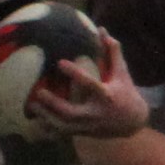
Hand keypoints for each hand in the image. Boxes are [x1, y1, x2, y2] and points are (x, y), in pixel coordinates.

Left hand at [24, 36, 150, 139]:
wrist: (133, 122)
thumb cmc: (125, 92)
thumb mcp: (122, 72)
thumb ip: (112, 52)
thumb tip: (102, 30)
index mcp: (106, 95)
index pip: (90, 84)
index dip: (75, 74)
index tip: (59, 62)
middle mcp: (96, 113)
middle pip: (71, 112)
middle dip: (54, 104)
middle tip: (38, 91)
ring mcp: (89, 126)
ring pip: (64, 126)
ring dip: (47, 117)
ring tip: (32, 105)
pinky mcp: (83, 133)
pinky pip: (62, 134)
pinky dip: (48, 129)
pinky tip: (35, 121)